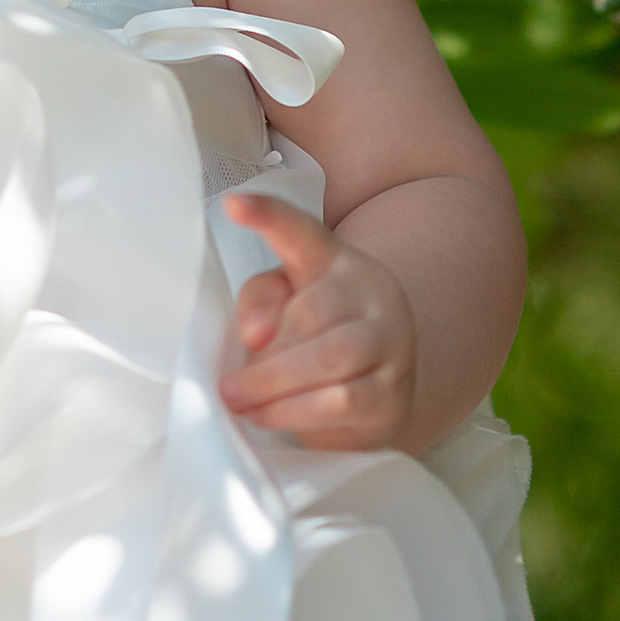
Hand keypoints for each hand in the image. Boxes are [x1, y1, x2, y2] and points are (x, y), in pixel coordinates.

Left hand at [218, 190, 417, 450]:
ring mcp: (388, 341)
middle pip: (314, 310)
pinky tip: (265, 416)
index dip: (268, 215)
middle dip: (265, 353)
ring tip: (238, 400)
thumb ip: (261, 302)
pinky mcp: (390, 392)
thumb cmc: (317, 339)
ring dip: (274, 383)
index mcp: (332, 260)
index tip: (232, 204)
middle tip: (228, 384)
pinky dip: (295, 411)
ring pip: (331, 357)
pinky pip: (343, 401)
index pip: (302, 231)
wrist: (383, 386)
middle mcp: (368, 291)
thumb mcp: (285, 307)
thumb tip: (255, 334)